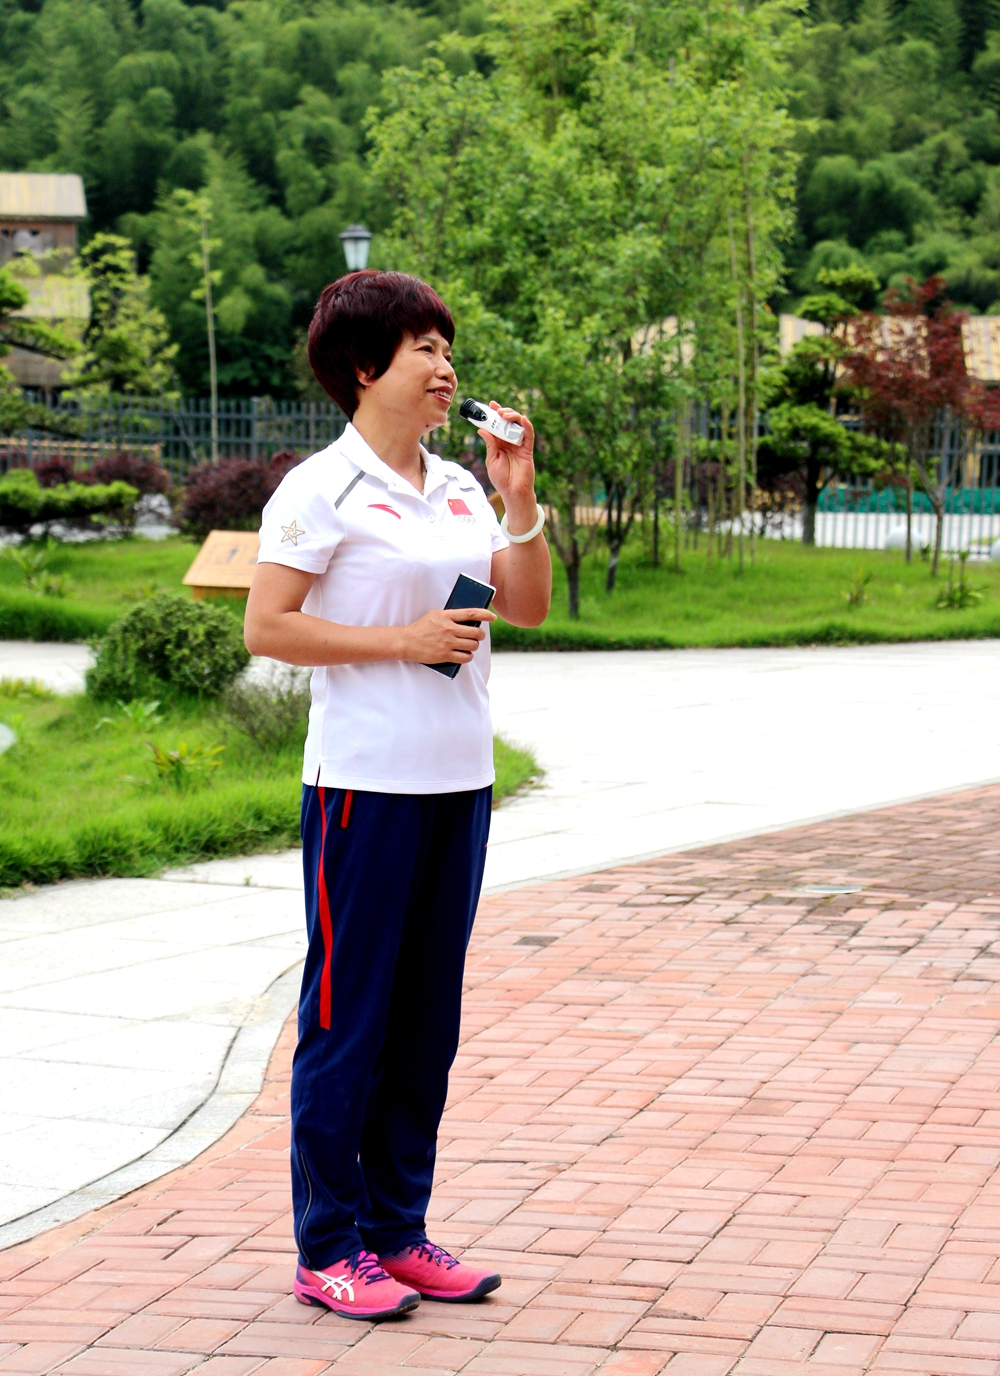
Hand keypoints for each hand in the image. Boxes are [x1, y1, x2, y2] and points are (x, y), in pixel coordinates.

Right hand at [398, 606, 497, 663]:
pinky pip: (465, 657)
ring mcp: (447, 643)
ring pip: (472, 645)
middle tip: (479, 636)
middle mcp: (449, 629)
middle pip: (475, 632)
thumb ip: (450, 615)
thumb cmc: (421, 627)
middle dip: (480, 635)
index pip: (471, 613)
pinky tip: (466, 655)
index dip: (485, 614)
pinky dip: (468, 657)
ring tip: (471, 645)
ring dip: (474, 646)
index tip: (493, 617)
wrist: (406, 642)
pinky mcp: (445, 655)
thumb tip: (468, 619)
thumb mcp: (434, 615)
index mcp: (446, 616)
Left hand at [481, 402, 536, 516]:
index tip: (490, 405)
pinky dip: (526, 425)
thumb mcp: (491, 460)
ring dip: (513, 416)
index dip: (495, 414)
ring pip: (519, 425)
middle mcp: (510, 441)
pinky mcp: (528, 449)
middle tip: (496, 409)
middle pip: (508, 422)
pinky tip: (521, 419)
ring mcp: (519, 444)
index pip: (497, 425)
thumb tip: (482, 430)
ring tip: (504, 414)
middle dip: (503, 412)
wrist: (512, 492)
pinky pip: (529, 434)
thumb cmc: (501, 479)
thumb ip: (490, 444)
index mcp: (500, 443)